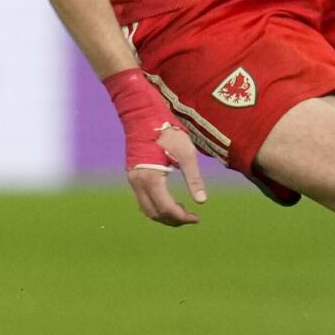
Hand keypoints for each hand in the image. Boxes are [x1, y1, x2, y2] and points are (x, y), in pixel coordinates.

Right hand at [104, 69, 206, 226]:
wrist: (143, 115)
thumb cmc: (167, 131)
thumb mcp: (186, 153)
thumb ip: (193, 179)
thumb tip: (202, 202)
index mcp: (152, 179)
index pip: (166, 208)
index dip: (182, 217)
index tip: (197, 218)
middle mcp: (138, 183)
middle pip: (155, 213)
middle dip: (173, 219)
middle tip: (191, 217)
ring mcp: (133, 180)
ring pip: (147, 209)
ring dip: (164, 215)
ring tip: (182, 210)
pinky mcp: (133, 175)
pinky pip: (143, 200)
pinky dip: (156, 206)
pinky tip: (170, 200)